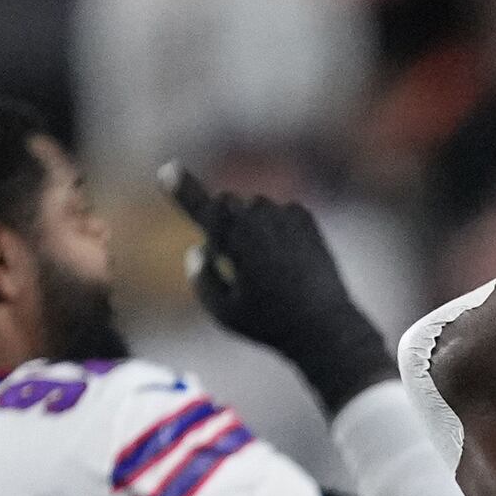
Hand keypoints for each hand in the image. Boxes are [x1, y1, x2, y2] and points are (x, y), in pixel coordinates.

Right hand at [160, 165, 389, 407]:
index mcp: (233, 237)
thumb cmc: (269, 324)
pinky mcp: (305, 217)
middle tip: (236, 258)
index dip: (182, 188)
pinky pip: (276, 213)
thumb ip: (201, 277)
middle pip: (224, 203)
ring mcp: (284, 213)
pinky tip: (288, 259)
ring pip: (252, 208)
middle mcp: (258, 217)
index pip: (199, 206)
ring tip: (269, 269)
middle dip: (223, 220)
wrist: (327, 326)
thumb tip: (201, 249)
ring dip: (251, 227)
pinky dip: (275, 229)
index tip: (168, 169)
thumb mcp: (223, 312)